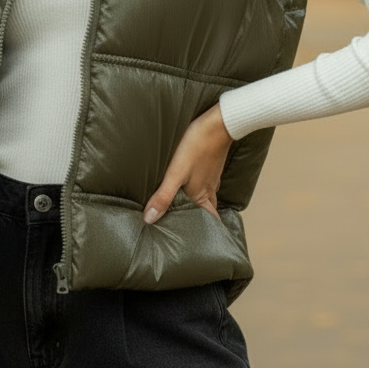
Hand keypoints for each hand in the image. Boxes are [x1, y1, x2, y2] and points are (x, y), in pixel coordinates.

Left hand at [143, 101, 233, 224]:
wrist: (219, 122)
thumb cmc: (197, 146)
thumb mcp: (176, 172)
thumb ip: (163, 196)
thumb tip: (149, 220)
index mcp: (202, 196)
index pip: (210, 223)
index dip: (206, 234)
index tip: (198, 245)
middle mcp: (209, 190)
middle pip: (207, 212)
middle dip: (199, 223)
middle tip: (188, 231)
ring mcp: (211, 177)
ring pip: (206, 198)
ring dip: (198, 206)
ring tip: (185, 211)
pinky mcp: (210, 165)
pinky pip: (206, 184)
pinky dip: (198, 190)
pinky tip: (189, 186)